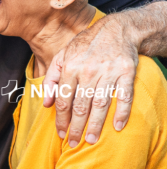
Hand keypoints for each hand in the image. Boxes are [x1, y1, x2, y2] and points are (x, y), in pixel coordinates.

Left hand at [42, 15, 137, 146]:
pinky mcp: (126, 73)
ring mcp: (108, 72)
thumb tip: (45, 102)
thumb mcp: (62, 56)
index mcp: (70, 68)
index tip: (60, 132)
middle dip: (76, 126)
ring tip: (90, 139)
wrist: (116, 30)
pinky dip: (121, 112)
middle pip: (80, 105)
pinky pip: (124, 96)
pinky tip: (117, 126)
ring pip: (100, 103)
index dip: (61, 118)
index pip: (64, 99)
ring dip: (95, 124)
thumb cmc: (85, 45)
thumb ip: (51, 78)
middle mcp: (88, 71)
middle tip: (74, 142)